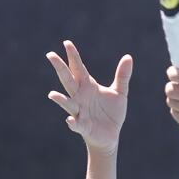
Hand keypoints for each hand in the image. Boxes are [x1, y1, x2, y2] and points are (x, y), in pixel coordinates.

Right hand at [46, 41, 132, 155]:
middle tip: (50, 55)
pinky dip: (73, 123)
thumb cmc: (111, 113)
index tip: (66, 43)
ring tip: (52, 95)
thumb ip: (122, 76)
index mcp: (88, 86)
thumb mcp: (120, 93)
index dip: (73, 56)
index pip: (78, 68)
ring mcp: (80, 111)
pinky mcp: (83, 126)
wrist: (111, 136)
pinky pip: (76, 124)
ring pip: (68, 102)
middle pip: (68, 80)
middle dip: (60, 68)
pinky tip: (70, 120)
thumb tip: (128, 57)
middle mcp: (80, 97)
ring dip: (60, 99)